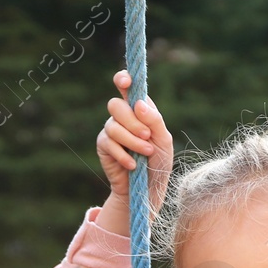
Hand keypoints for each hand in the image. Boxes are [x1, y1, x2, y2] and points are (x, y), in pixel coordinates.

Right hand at [96, 69, 172, 232]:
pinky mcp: (104, 147)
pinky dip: (123, 154)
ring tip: (145, 153)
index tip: (125, 82)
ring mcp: (111, 130)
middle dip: (132, 121)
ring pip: (113, 126)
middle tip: (147, 136)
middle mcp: (122, 116)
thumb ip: (154, 120)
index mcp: (138, 109)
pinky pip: (109, 143)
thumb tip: (138, 104)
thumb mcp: (164, 140)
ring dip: (132, 140)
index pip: (127, 86)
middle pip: (116, 105)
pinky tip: (132, 165)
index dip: (123, 79)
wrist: (147, 189)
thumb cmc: (158, 162)